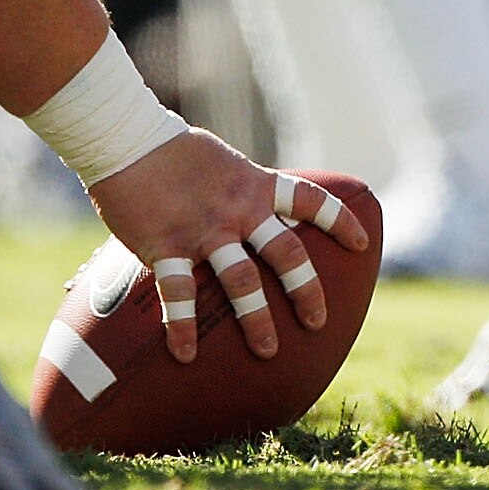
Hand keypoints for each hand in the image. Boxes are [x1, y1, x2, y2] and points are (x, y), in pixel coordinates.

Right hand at [86, 130, 369, 363]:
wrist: (126, 135)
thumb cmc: (170, 148)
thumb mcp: (220, 160)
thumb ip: (237, 188)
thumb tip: (248, 206)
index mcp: (254, 184)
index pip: (310, 201)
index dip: (340, 222)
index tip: (362, 243)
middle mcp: (238, 210)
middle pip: (287, 254)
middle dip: (306, 291)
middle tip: (318, 321)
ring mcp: (203, 231)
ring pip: (242, 282)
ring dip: (256, 319)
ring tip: (268, 351)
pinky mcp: (165, 245)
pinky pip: (179, 293)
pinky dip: (182, 327)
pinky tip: (185, 354)